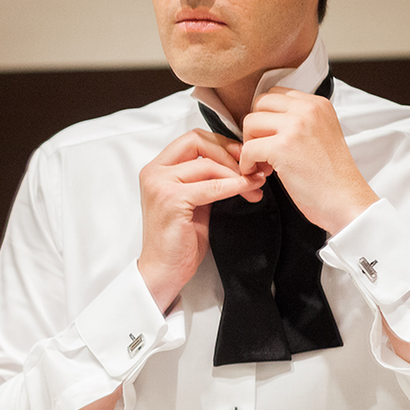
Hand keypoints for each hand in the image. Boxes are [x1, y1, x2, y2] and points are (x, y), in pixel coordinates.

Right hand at [137, 130, 266, 311]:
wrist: (164, 270)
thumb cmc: (179, 239)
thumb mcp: (194, 200)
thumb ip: (206, 179)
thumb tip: (239, 164)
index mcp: (157, 168)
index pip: (192, 139)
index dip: (221, 143)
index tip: (244, 157)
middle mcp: (154, 172)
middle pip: (198, 142)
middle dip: (230, 152)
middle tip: (253, 167)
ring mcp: (160, 185)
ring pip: (208, 164)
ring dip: (237, 173)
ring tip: (256, 185)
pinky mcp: (171, 200)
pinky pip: (212, 187)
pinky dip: (234, 187)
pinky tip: (249, 191)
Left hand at [239, 87, 377, 232]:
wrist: (347, 201)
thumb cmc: (333, 176)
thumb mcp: (322, 134)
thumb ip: (299, 122)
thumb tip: (266, 119)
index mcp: (318, 104)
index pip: (276, 94)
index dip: (266, 116)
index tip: (270, 136)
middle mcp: (308, 109)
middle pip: (260, 103)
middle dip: (255, 127)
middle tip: (262, 149)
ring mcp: (295, 127)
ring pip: (250, 122)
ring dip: (250, 145)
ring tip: (264, 163)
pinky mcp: (282, 147)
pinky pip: (248, 148)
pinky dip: (247, 164)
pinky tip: (260, 174)